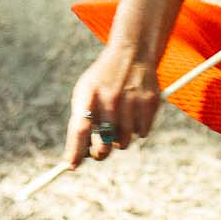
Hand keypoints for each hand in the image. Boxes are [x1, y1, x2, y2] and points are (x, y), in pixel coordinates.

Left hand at [63, 43, 161, 167]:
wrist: (132, 52)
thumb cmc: (103, 80)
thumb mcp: (86, 92)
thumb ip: (81, 121)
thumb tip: (74, 159)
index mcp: (89, 94)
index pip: (80, 128)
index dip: (75, 151)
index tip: (70, 166)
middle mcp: (110, 97)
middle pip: (104, 143)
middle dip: (100, 151)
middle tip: (100, 148)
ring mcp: (131, 99)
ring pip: (124, 142)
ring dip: (120, 138)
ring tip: (119, 119)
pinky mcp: (150, 102)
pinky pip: (142, 134)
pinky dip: (137, 129)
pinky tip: (134, 112)